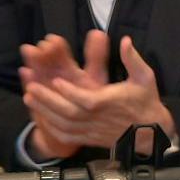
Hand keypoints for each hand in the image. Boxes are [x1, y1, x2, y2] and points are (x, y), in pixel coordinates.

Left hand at [23, 36, 173, 156]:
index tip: (55, 80)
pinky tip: (42, 118)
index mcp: (108, 102)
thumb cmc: (145, 101)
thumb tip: (125, 40)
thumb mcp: (144, 76)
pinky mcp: (88, 139)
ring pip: (62, 124)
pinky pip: (66, 136)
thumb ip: (132, 58)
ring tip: (30, 98)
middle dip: (47, 100)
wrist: (149, 132)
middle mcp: (96, 118)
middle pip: (67, 112)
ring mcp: (91, 130)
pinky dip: (51, 128)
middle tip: (31, 88)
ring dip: (44, 112)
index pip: (83, 98)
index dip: (68, 91)